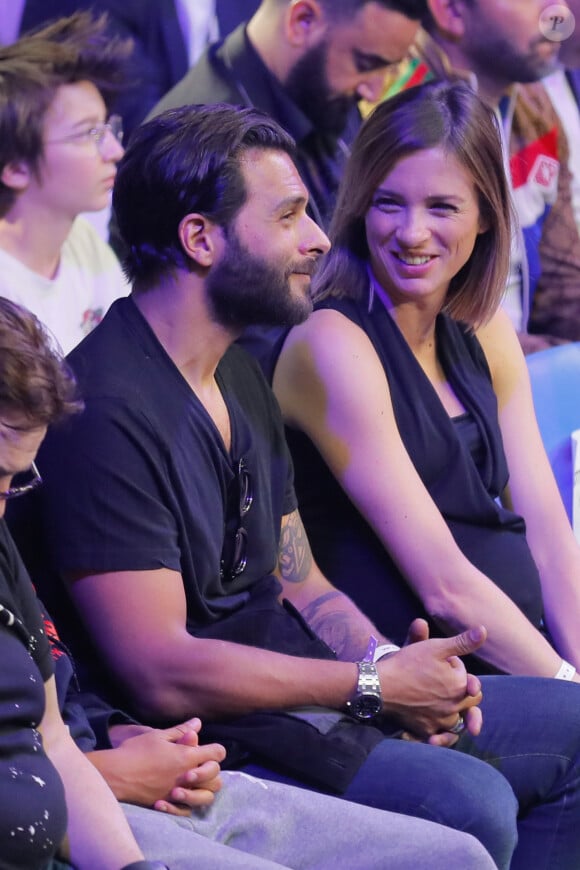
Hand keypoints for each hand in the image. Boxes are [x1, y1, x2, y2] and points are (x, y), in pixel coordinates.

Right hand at [102, 717, 225, 814]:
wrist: (115, 774)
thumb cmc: (135, 751)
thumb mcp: (158, 736)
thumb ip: (180, 731)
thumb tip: (198, 723)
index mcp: (187, 756)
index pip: (217, 753)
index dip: (216, 750)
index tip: (208, 749)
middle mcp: (186, 776)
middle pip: (217, 777)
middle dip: (213, 771)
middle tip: (200, 765)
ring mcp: (177, 792)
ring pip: (206, 797)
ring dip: (204, 789)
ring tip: (193, 782)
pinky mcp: (167, 804)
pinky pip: (187, 810)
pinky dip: (188, 804)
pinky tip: (180, 795)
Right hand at [377, 625, 485, 741]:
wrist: (380, 685)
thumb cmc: (407, 663)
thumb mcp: (436, 647)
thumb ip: (463, 642)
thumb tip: (484, 630)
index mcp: (460, 686)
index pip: (472, 683)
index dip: (460, 674)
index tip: (444, 666)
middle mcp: (455, 706)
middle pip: (471, 704)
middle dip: (462, 694)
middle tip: (444, 685)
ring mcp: (441, 721)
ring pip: (458, 721)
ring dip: (454, 713)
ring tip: (440, 704)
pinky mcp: (427, 731)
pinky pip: (442, 737)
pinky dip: (442, 736)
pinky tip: (438, 733)